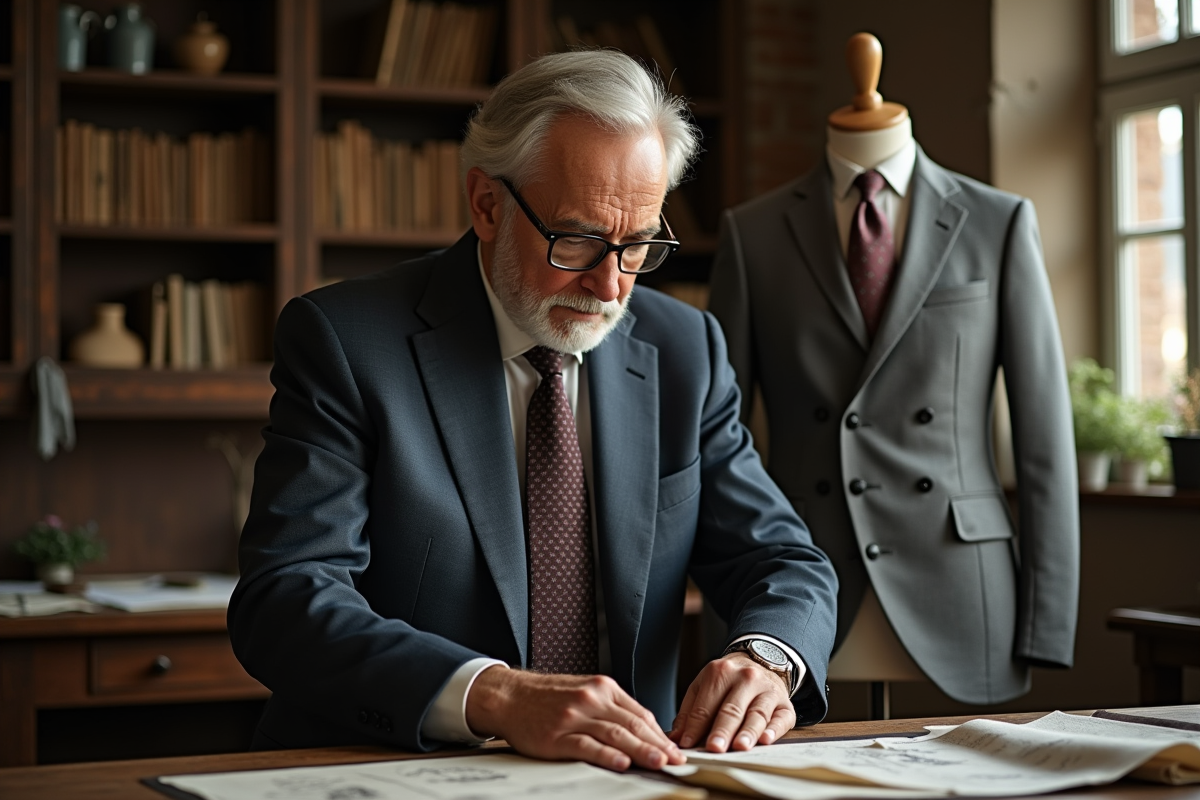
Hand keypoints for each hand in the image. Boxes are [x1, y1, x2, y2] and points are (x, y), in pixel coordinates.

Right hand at [465, 668, 684, 771]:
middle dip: (658, 744)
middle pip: (632, 724)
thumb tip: (645, 732)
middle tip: (677, 760)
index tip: (676, 750)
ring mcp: (574, 716)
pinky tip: (621, 763)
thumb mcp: (585, 692)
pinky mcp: (557, 735)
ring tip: (659, 762)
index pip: (640, 713)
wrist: (510, 696)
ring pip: (615, 734)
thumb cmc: (548, 698)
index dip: (661, 734)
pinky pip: (587, 745)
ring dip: (641, 750)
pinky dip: (607, 755)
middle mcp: (591, 698)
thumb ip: (612, 709)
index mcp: (602, 687)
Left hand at [668, 653, 794, 751]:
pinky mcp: (785, 704)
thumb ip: (690, 712)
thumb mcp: (705, 686)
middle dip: (722, 730)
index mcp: (721, 672)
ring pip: (756, 714)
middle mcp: (746, 678)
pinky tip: (766, 740)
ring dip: (747, 732)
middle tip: (714, 748)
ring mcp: (767, 690)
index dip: (695, 726)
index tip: (687, 744)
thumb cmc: (729, 681)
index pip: (705, 705)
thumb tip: (676, 737)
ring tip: (739, 746)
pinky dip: (774, 730)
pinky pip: (780, 718)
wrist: (761, 662)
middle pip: (731, 709)